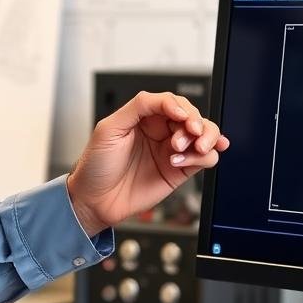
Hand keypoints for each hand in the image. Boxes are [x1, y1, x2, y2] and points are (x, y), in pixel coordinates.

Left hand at [66, 91, 228, 235]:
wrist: (95, 201)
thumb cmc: (96, 165)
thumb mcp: (110, 128)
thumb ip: (139, 106)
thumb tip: (171, 102)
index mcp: (145, 117)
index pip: (173, 102)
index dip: (182, 108)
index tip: (182, 118)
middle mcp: (162, 131)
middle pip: (194, 116)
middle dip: (196, 124)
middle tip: (188, 136)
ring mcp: (173, 151)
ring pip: (206, 134)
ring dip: (207, 137)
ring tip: (194, 148)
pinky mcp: (181, 171)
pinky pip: (205, 159)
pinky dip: (204, 157)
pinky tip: (183, 162)